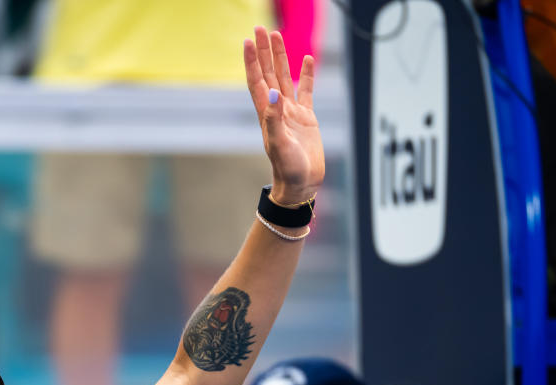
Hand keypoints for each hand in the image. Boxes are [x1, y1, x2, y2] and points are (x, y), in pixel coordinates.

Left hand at [244, 27, 323, 204]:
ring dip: (281, 58)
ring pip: (284, 78)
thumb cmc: (288, 169)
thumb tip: (271, 93)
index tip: (249, 41)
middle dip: (264, 52)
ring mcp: (292, 112)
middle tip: (261, 29)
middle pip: (268, 74)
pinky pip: (306, 91)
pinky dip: (306, 75)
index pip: (257, 81)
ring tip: (278, 36)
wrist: (301, 185)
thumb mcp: (279, 144)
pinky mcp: (307, 118)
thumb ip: (274, 119)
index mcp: (267, 114)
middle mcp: (277, 109)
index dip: (252, 61)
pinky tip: (307, 59)